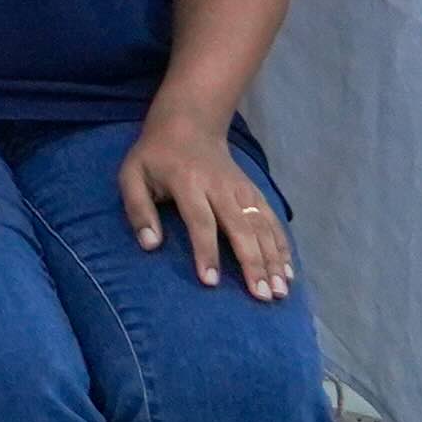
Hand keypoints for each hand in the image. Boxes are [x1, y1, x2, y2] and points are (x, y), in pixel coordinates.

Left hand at [118, 117, 289, 299]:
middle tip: (262, 296)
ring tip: (279, 292)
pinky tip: (289, 271)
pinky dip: (282, 246)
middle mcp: (220, 187)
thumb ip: (138, 209)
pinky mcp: (254, 192)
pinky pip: (272, 220)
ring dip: (273, 260)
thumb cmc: (155, 156)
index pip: (201, 221)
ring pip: (262, 226)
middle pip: (240, 227)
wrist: (189, 124)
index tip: (210, 282)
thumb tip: (149, 245)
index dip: (206, 252)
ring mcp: (242, 189)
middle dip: (253, 263)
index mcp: (187, 182)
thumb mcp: (132, 175)